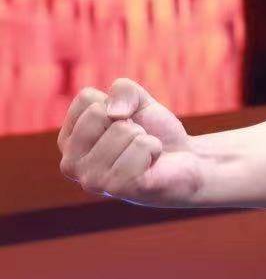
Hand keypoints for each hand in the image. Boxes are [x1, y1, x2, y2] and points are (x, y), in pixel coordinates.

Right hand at [58, 78, 203, 205]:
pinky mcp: (117, 188)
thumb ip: (123, 90)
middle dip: (129, 121)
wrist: (185, 159)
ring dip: (144, 137)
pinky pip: (142, 146)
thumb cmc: (154, 131)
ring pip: (123, 131)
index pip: (86, 98)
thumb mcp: (138, 100)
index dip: (117, 104)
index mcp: (67, 140)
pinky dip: (154, 148)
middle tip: (137, 140)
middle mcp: (70, 164)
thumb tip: (115, 114)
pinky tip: (151, 164)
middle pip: (99, 114)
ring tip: (144, 154)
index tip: (125, 122)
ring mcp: (91, 180)